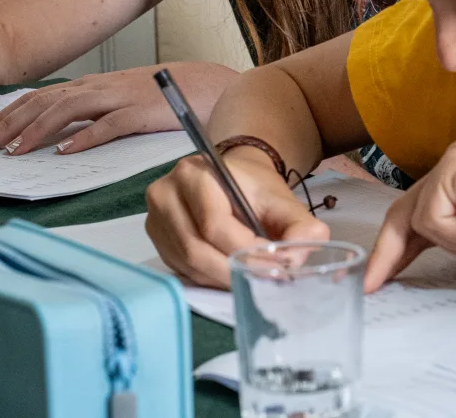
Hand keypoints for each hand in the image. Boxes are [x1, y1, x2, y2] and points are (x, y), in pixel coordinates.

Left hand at [0, 62, 234, 155]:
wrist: (203, 87)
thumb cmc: (158, 99)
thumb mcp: (114, 101)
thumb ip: (85, 113)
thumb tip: (50, 134)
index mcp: (88, 87)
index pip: (36, 100)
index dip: (5, 117)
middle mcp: (96, 88)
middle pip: (42, 104)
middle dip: (8, 125)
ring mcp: (117, 98)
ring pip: (66, 110)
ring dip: (36, 132)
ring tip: (14, 152)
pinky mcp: (140, 113)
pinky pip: (108, 126)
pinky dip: (84, 137)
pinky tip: (65, 152)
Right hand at [144, 148, 328, 287]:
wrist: (230, 178)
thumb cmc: (254, 188)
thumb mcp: (283, 201)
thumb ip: (300, 227)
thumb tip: (298, 258)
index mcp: (196, 174)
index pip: (215, 225)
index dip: (245, 253)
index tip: (273, 268)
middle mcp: (166, 192)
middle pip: (196, 248)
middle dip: (233, 272)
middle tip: (261, 281)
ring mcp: (155, 216)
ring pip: (187, 263)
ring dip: (220, 279)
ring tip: (247, 279)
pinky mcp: (155, 236)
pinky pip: (180, 268)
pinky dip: (206, 278)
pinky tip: (227, 273)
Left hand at [364, 140, 455, 292]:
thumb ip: (454, 241)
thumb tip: (419, 255)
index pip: (420, 212)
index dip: (398, 246)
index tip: (381, 275)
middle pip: (406, 211)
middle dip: (389, 252)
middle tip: (372, 283)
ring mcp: (453, 160)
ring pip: (421, 219)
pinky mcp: (452, 166)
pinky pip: (432, 218)